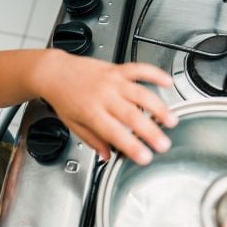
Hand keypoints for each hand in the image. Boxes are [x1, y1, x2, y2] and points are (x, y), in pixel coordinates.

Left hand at [41, 53, 177, 164]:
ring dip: (158, 107)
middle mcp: (103, 96)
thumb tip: (107, 156)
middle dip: (150, 131)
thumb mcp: (73, 125)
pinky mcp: (117, 69)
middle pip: (131, 115)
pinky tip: (167, 83)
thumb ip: (93, 140)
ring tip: (171, 120)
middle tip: (163, 144)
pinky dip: (155, 74)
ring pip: (140, 93)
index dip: (131, 146)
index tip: (145, 157)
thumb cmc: (63, 99)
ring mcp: (112, 81)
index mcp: (91, 113)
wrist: (55, 73)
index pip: (114, 133)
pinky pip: (139, 69)